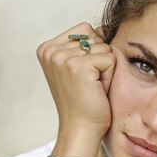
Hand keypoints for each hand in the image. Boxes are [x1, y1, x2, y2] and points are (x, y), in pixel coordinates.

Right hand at [37, 22, 114, 139]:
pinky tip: (97, 90)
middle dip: (99, 60)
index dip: (92, 53)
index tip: (81, 77)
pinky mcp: (78, 66)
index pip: (84, 30)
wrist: (81, 129)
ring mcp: (62, 57)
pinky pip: (110, 58)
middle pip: (95, 36)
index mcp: (47, 48)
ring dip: (105, 69)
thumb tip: (104, 27)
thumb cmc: (84, 102)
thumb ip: (86, 44)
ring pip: (104, 47)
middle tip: (88, 84)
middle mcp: (51, 50)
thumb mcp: (80, 68)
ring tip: (92, 87)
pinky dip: (109, 75)